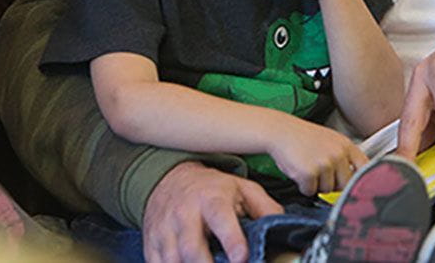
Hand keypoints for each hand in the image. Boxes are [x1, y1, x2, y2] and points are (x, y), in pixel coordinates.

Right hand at [142, 161, 282, 262]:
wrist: (169, 180)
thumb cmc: (211, 188)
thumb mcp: (242, 188)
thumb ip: (264, 207)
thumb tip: (282, 226)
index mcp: (211, 199)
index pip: (220, 218)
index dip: (231, 240)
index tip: (241, 257)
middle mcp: (185, 214)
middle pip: (192, 248)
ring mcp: (165, 231)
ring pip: (173, 260)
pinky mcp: (152, 244)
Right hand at [269, 119, 368, 195]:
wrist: (281, 131)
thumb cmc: (304, 138)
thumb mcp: (330, 140)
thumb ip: (344, 157)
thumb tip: (357, 179)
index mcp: (346, 145)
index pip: (365, 167)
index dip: (364, 180)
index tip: (361, 188)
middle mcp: (338, 154)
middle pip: (345, 184)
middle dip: (334, 184)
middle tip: (321, 172)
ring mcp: (324, 163)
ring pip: (327, 190)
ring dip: (317, 184)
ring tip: (309, 166)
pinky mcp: (309, 173)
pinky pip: (310, 191)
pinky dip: (304, 186)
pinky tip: (299, 170)